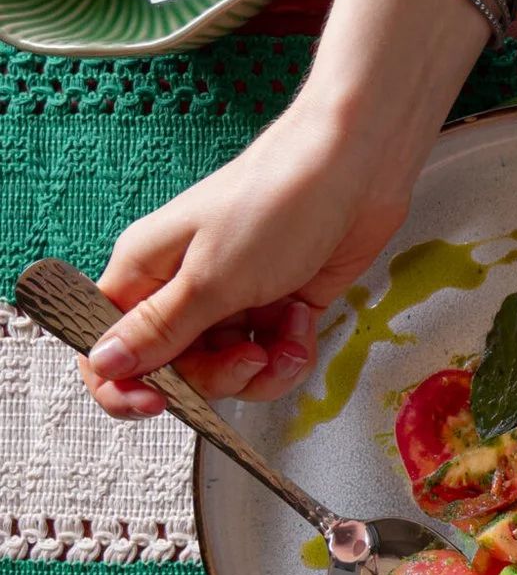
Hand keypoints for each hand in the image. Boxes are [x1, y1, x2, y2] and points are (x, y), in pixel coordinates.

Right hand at [79, 91, 417, 416]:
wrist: (355, 170)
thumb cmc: (277, 201)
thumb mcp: (211, 277)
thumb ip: (159, 329)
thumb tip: (103, 362)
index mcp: (144, 271)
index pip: (107, 345)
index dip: (122, 385)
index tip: (157, 404)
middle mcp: (184, 287)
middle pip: (176, 369)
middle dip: (216, 377)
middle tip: (247, 356)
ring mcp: (234, 297)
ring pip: (229, 369)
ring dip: (263, 368)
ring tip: (286, 338)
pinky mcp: (280, 303)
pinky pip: (273, 355)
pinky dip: (291, 351)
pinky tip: (303, 322)